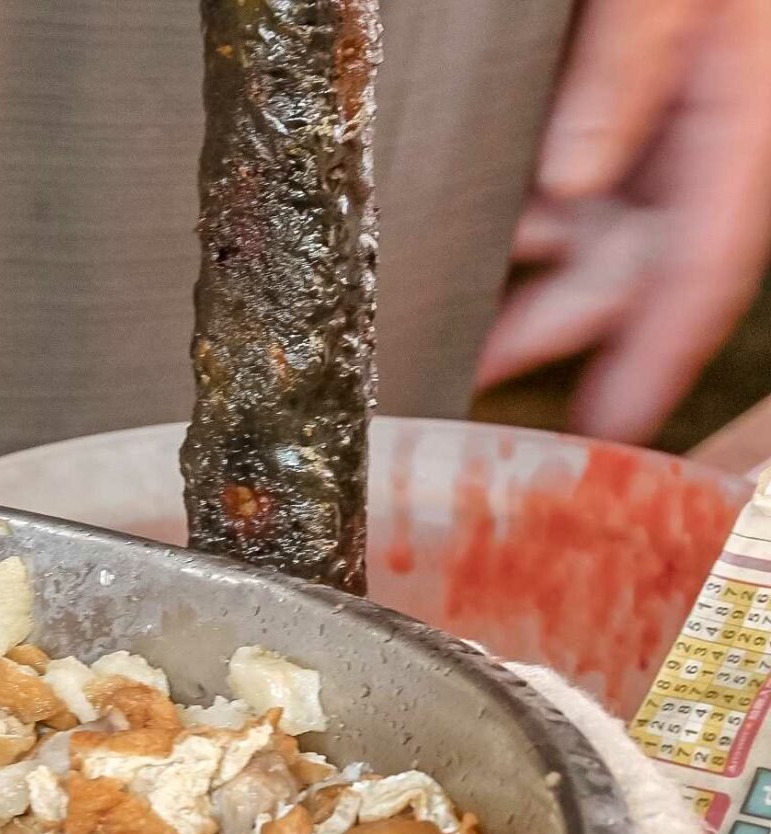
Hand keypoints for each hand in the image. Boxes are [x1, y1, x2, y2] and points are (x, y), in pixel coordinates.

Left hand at [477, 0, 770, 443]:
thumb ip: (625, 70)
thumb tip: (574, 175)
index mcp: (732, 122)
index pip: (702, 268)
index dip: (659, 354)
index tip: (615, 422)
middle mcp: (687, 139)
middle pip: (630, 266)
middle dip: (558, 330)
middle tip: (476, 381)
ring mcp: (640, 127)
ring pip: (585, 236)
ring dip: (522, 285)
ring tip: (441, 331)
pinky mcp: (590, 108)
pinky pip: (552, 189)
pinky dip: (507, 223)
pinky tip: (447, 249)